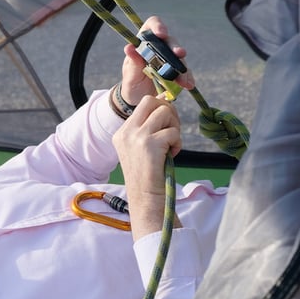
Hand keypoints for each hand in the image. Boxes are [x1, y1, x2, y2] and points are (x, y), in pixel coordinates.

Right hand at [112, 94, 181, 240]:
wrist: (146, 198)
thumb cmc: (148, 175)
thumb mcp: (141, 148)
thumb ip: (149, 128)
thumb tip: (167, 103)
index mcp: (122, 132)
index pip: (144, 104)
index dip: (161, 110)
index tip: (167, 125)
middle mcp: (126, 132)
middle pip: (151, 101)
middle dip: (168, 111)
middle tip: (172, 130)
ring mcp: (136, 137)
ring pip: (164, 112)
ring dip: (174, 127)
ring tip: (171, 144)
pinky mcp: (149, 144)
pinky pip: (173, 131)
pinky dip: (177, 142)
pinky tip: (172, 155)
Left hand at [119, 16, 194, 105]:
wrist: (138, 98)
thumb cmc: (132, 82)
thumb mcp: (130, 74)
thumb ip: (133, 62)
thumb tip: (129, 47)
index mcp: (144, 42)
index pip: (152, 25)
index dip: (158, 26)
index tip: (161, 34)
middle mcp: (160, 47)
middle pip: (170, 41)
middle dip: (175, 47)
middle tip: (179, 54)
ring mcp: (170, 59)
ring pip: (180, 58)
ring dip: (182, 67)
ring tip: (182, 80)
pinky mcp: (178, 72)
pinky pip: (186, 72)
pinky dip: (188, 78)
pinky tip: (188, 84)